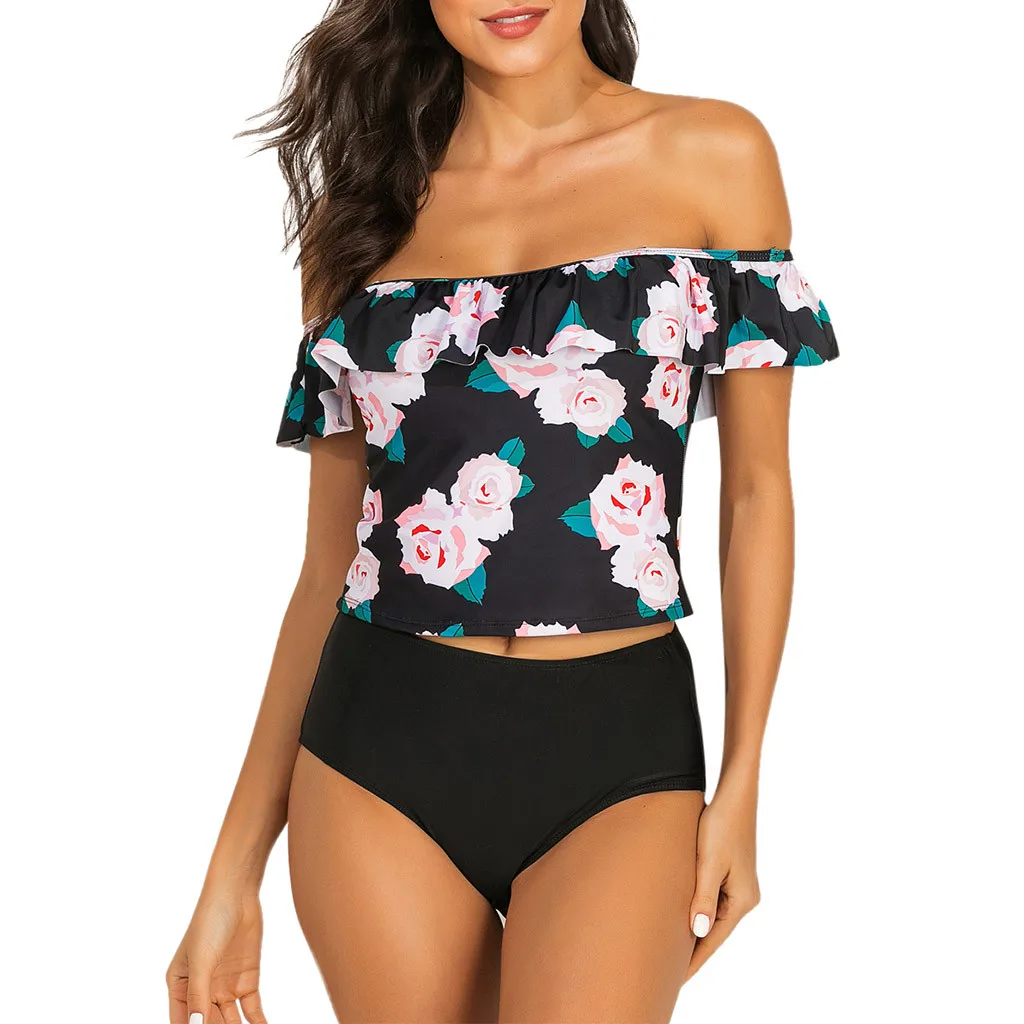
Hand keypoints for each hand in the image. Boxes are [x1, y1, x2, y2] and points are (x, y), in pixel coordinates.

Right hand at [167, 888, 266, 1023]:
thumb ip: (199, 995)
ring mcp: (224, 987)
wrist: (237, 894)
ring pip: (230, 1022)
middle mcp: (202, 991)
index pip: (184, 1022)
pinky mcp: (247, 981)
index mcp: (180, 987)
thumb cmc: (210, 921)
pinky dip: (257, 1023)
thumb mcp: (201, 960)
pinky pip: (251, 1010)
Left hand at [685, 779, 760, 980]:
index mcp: (742, 900)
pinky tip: (681, 916)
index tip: (675, 980)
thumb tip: (697, 932)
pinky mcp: (730, 872)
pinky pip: (711, 900)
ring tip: (669, 950)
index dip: (693, 960)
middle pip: (713, 931)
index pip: (712, 940)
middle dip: (691, 949)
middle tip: (667, 971)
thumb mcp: (709, 862)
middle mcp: (744, 896)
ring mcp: (739, 885)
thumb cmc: (722, 824)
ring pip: (711, 915)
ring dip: (692, 929)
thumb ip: (703, 898)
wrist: (735, 794)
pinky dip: (696, 910)